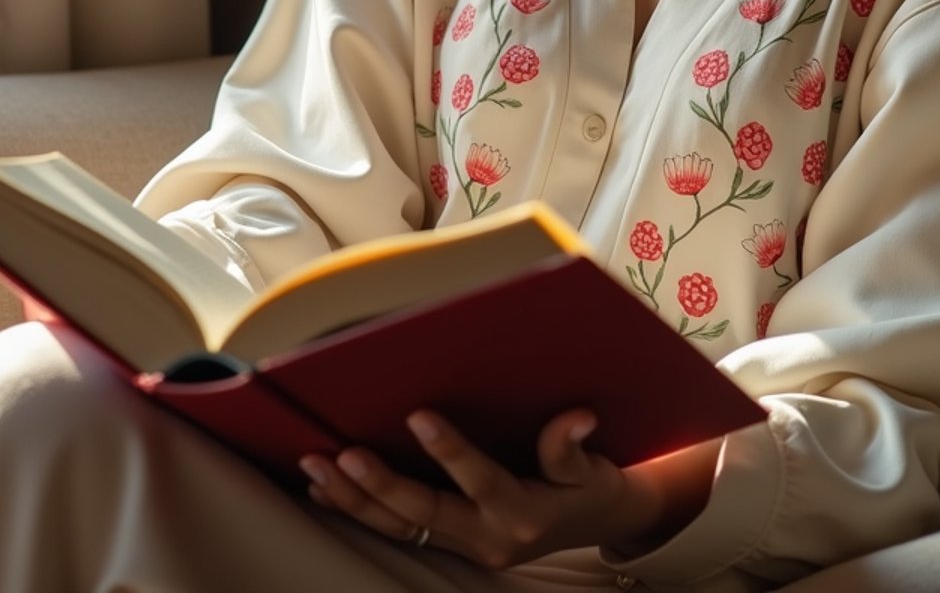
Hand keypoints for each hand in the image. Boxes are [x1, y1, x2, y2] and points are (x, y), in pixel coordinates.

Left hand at [298, 409, 719, 568]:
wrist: (600, 526)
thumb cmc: (595, 487)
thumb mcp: (595, 469)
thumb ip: (572, 447)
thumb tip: (577, 417)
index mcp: (522, 514)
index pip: (480, 480)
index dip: (449, 451)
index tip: (418, 415)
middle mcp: (488, 536)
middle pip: (423, 515)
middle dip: (380, 486)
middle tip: (343, 454)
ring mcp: (466, 545)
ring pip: (400, 528)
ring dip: (354, 500)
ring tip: (316, 468)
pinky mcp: (452, 543)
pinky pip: (398, 532)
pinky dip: (359, 511)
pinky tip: (326, 491)